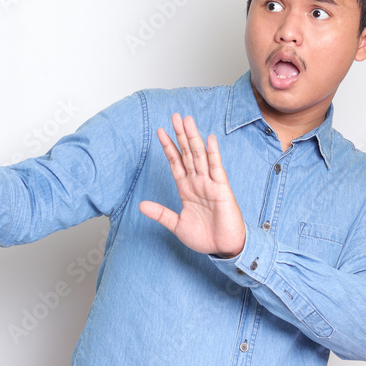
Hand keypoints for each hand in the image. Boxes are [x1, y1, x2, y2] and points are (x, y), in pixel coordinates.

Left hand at [138, 114, 245, 257]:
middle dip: (180, 135)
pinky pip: (217, 168)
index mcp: (186, 189)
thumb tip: (141, 206)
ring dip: (193, 138)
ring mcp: (210, 184)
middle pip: (187, 153)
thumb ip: (161, 213)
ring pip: (200, 156)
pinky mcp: (222, 189)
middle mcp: (197, 182)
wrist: (224, 249)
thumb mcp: (177, 225)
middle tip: (175, 116)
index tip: (160, 132)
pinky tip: (209, 139)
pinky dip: (213, 153)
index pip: (175, 163)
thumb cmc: (205, 237)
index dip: (168, 147)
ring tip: (187, 120)